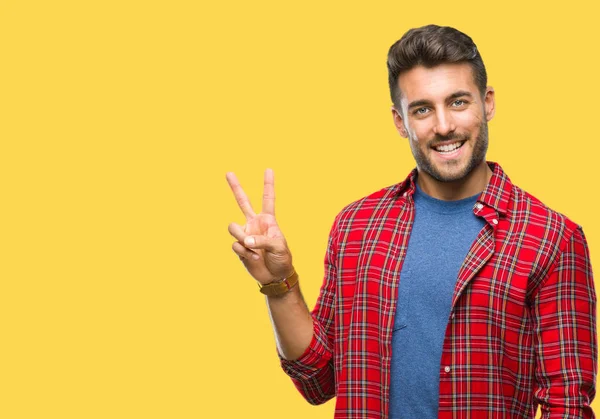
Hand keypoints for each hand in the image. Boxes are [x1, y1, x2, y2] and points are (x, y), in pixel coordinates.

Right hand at [226, 169, 292, 284]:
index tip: (269, 169)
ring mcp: (245, 234)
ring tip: (252, 248)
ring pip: (233, 228)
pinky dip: (244, 252)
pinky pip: (235, 245)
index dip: (268, 184)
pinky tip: (253, 258)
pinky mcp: (239, 247)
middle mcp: (255, 224)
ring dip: (241, 238)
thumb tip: (245, 240)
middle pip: (243, 202)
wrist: (275, 276)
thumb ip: (262, 240)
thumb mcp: (278, 247)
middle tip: (228, 172)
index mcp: (268, 220)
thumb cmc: (281, 259)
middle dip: (235, 187)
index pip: (268, 199)